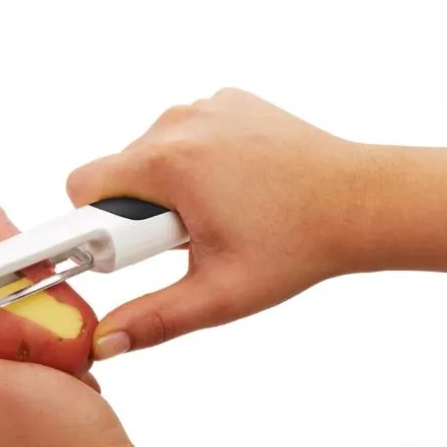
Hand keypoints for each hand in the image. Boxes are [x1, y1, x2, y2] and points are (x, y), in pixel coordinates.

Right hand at [66, 87, 365, 358]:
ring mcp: (208, 106)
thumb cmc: (298, 246)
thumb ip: (152, 320)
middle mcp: (182, 122)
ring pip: (149, 155)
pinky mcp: (228, 103)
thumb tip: (103, 343)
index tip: (144, 249)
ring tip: (218, 216)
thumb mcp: (218, 295)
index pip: (84, 189)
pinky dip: (194, 165)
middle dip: (139, 214)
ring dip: (167, 190)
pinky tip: (234, 190)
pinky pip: (183, 137)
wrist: (363, 203)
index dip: (103, 229)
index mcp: (169, 162)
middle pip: (118, 173)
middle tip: (191, 239)